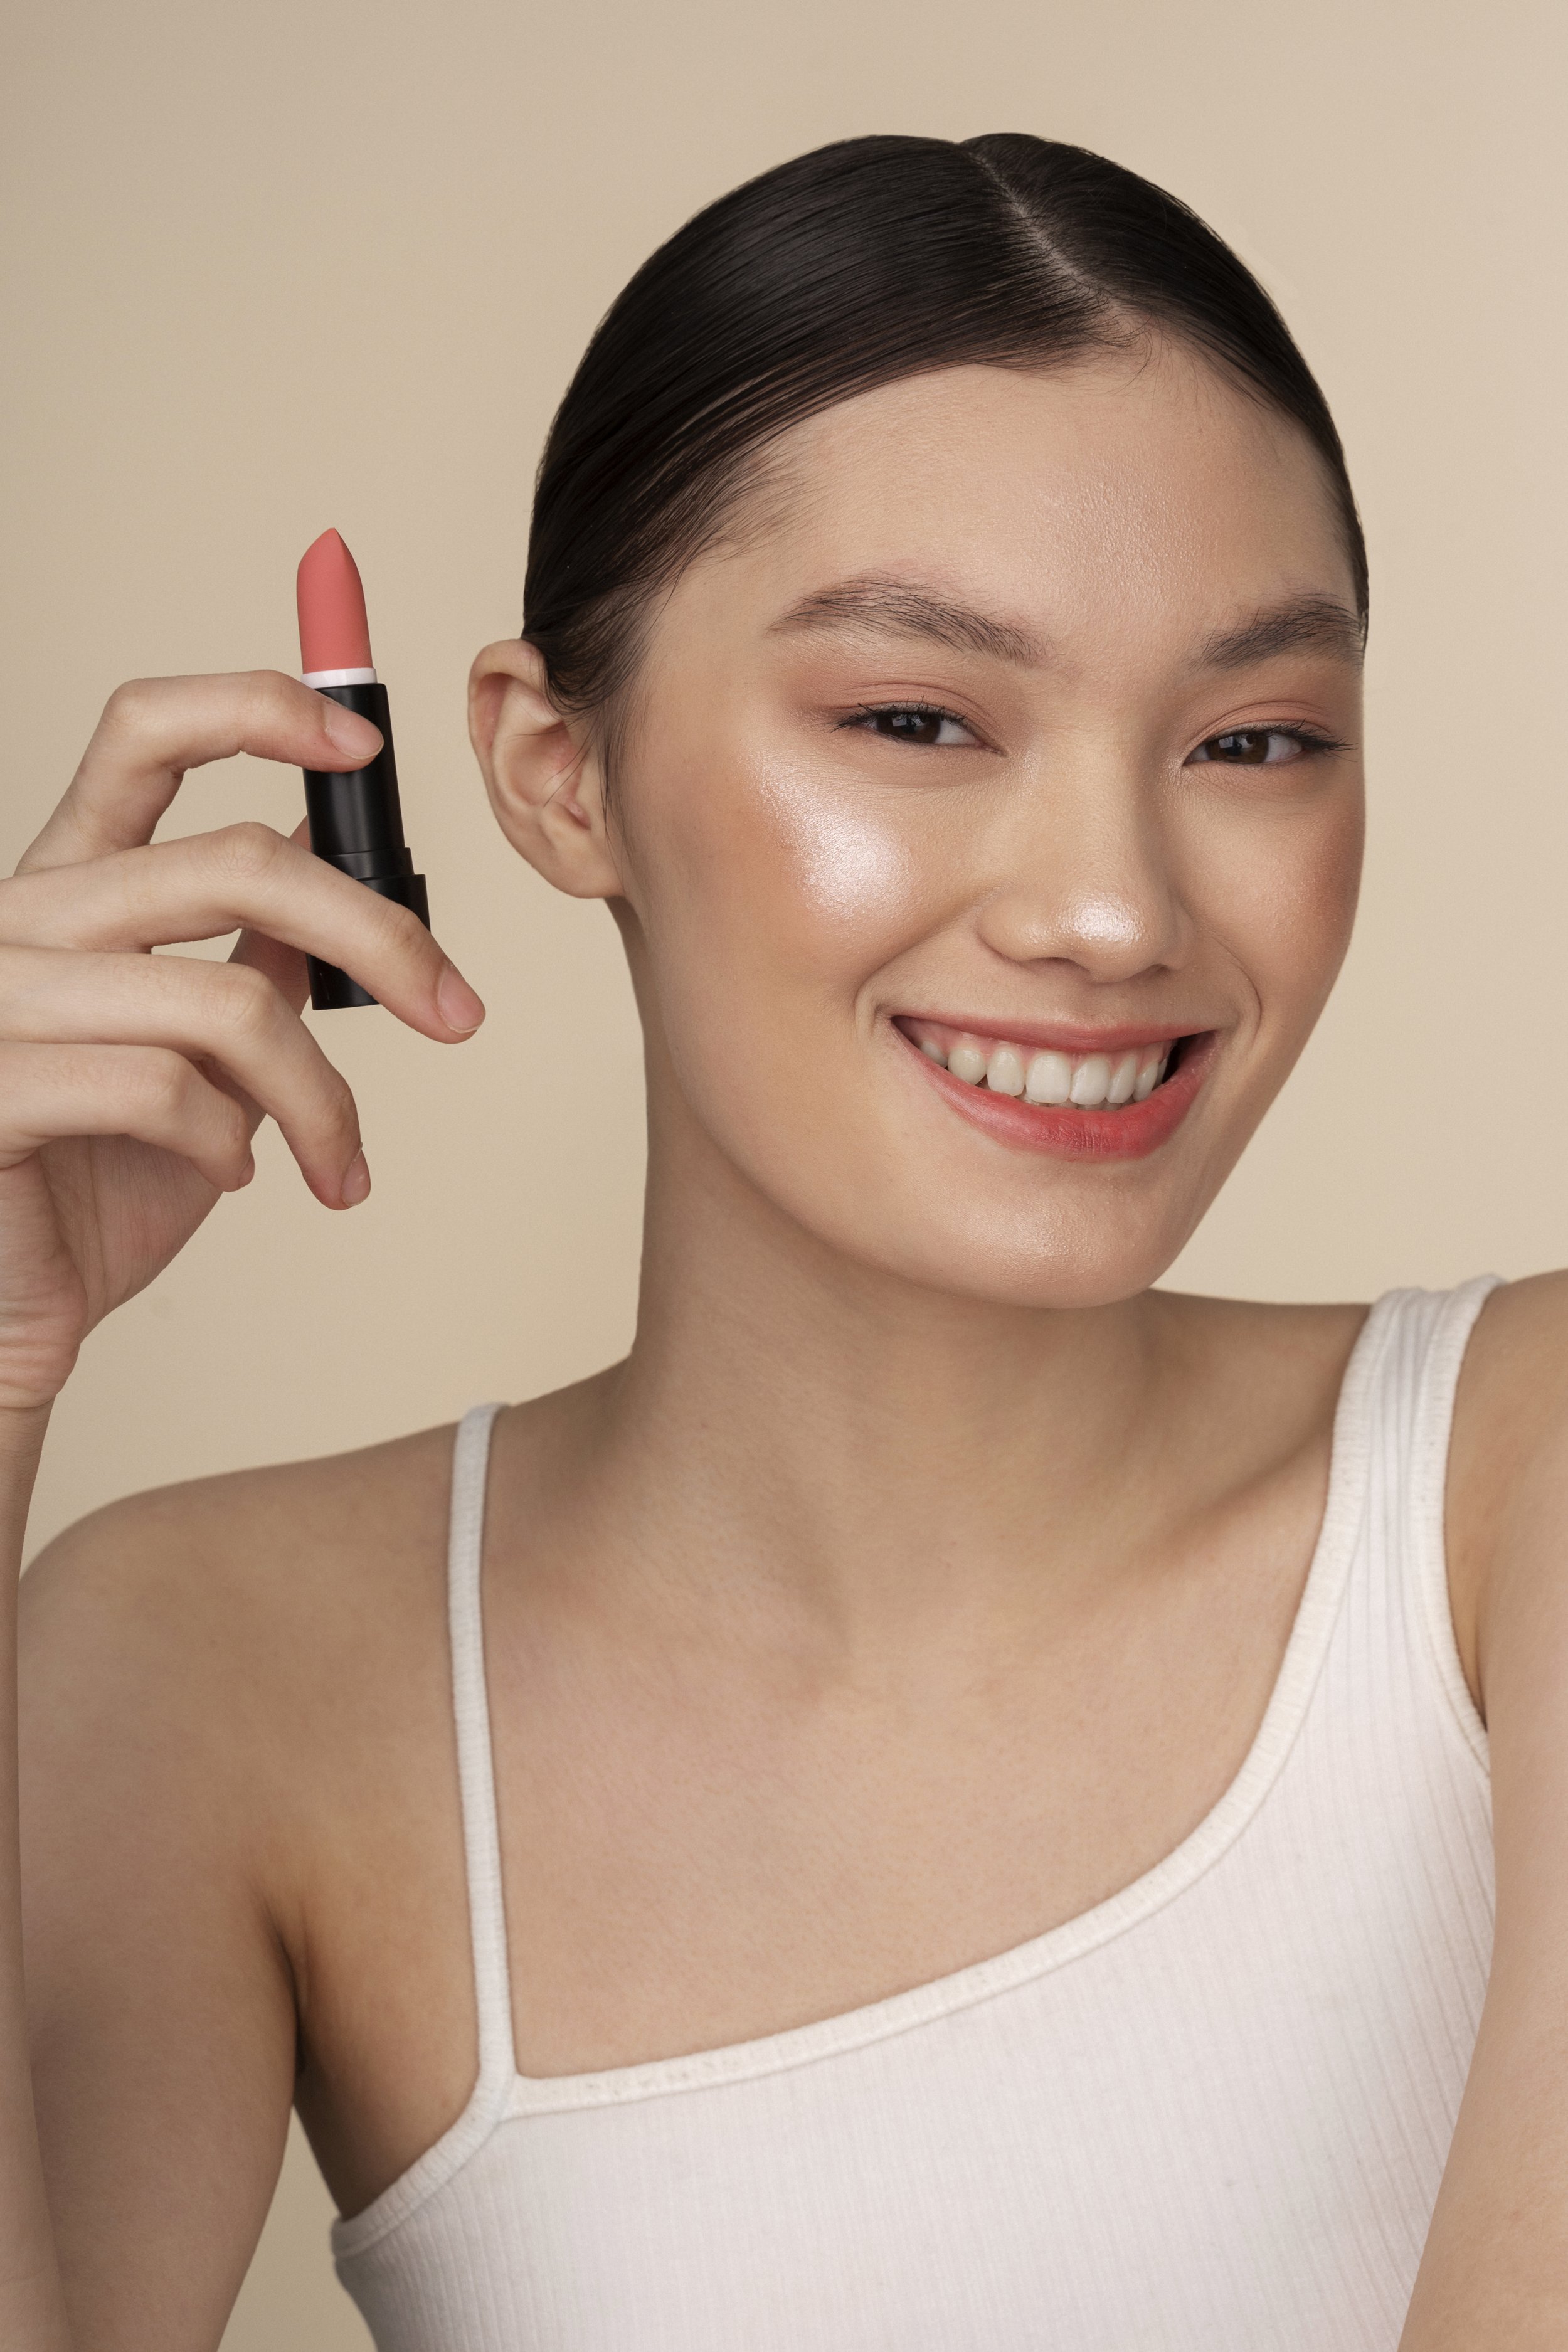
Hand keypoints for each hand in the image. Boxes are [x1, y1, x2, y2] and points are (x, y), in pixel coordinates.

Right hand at [0, 671, 484, 1413]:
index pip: (145, 731)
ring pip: (226, 1001)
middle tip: (458, 1014)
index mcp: (66, 883)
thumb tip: (323, 867)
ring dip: (321, 1099)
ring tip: (337, 1164)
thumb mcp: (196, 1051)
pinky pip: (164, 1089)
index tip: (366, 749)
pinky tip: (236, 1181)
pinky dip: (234, 1145)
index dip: (260, 709)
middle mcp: (19, 917)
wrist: (9, 1312)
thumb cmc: (95, 1182)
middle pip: (237, 861)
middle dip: (383, 938)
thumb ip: (243, 954)